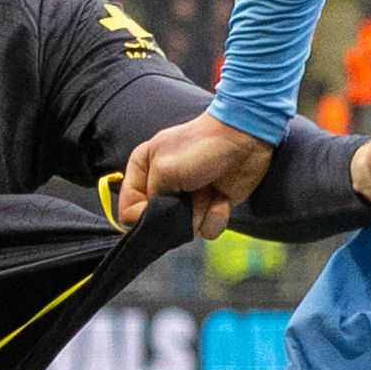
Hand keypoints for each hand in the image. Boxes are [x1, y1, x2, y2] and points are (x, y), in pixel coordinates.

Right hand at [119, 111, 275, 239]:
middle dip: (176, 214)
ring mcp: (186, 199)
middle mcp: (161, 186)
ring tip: (208, 189)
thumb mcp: (164, 169)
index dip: (141, 216)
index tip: (159, 208)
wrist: (243, 140)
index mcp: (143, 171)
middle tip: (189, 192)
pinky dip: (217, 215)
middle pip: (158, 224)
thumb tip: (153, 225)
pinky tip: (221, 197)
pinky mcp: (209, 207)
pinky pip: (207, 229)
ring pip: (184, 230)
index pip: (127, 209)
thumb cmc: (200, 147)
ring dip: (200, 213)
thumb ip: (151, 200)